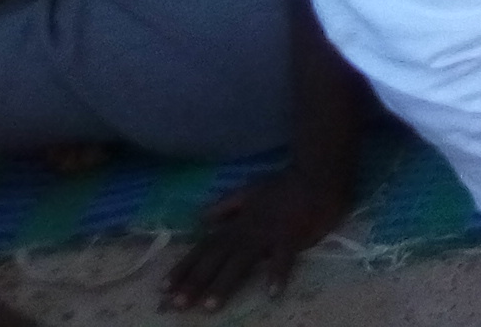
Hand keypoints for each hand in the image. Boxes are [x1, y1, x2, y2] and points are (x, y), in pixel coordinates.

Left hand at [164, 165, 352, 309]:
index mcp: (236, 223)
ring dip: (225, 283)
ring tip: (210, 306)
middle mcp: (246, 230)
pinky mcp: (292, 235)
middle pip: (216, 258)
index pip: (204, 247)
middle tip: (177, 304)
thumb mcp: (249, 191)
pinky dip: (277, 274)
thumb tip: (201, 218)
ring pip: (242, 261)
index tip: (164, 288)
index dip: (184, 267)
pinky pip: (284, 257)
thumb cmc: (284, 185)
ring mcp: (268, 233)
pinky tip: (272, 293)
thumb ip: (226, 206)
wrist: (316, 174)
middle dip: (196, 281)